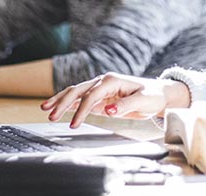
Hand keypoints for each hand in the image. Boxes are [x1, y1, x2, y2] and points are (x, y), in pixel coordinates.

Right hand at [40, 72, 190, 127]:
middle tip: (49, 114)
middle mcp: (104, 82)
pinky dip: (69, 104)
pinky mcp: (101, 98)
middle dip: (63, 102)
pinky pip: (82, 100)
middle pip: (78, 90)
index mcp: (112, 81)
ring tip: (46, 109)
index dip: (81, 110)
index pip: (91, 96)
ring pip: (76, 93)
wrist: (159, 94)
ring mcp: (101, 89)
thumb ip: (126, 105)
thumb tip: (107, 110)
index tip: (73, 125)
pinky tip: (57, 109)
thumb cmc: (153, 96)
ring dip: (61, 101)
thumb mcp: (144, 101)